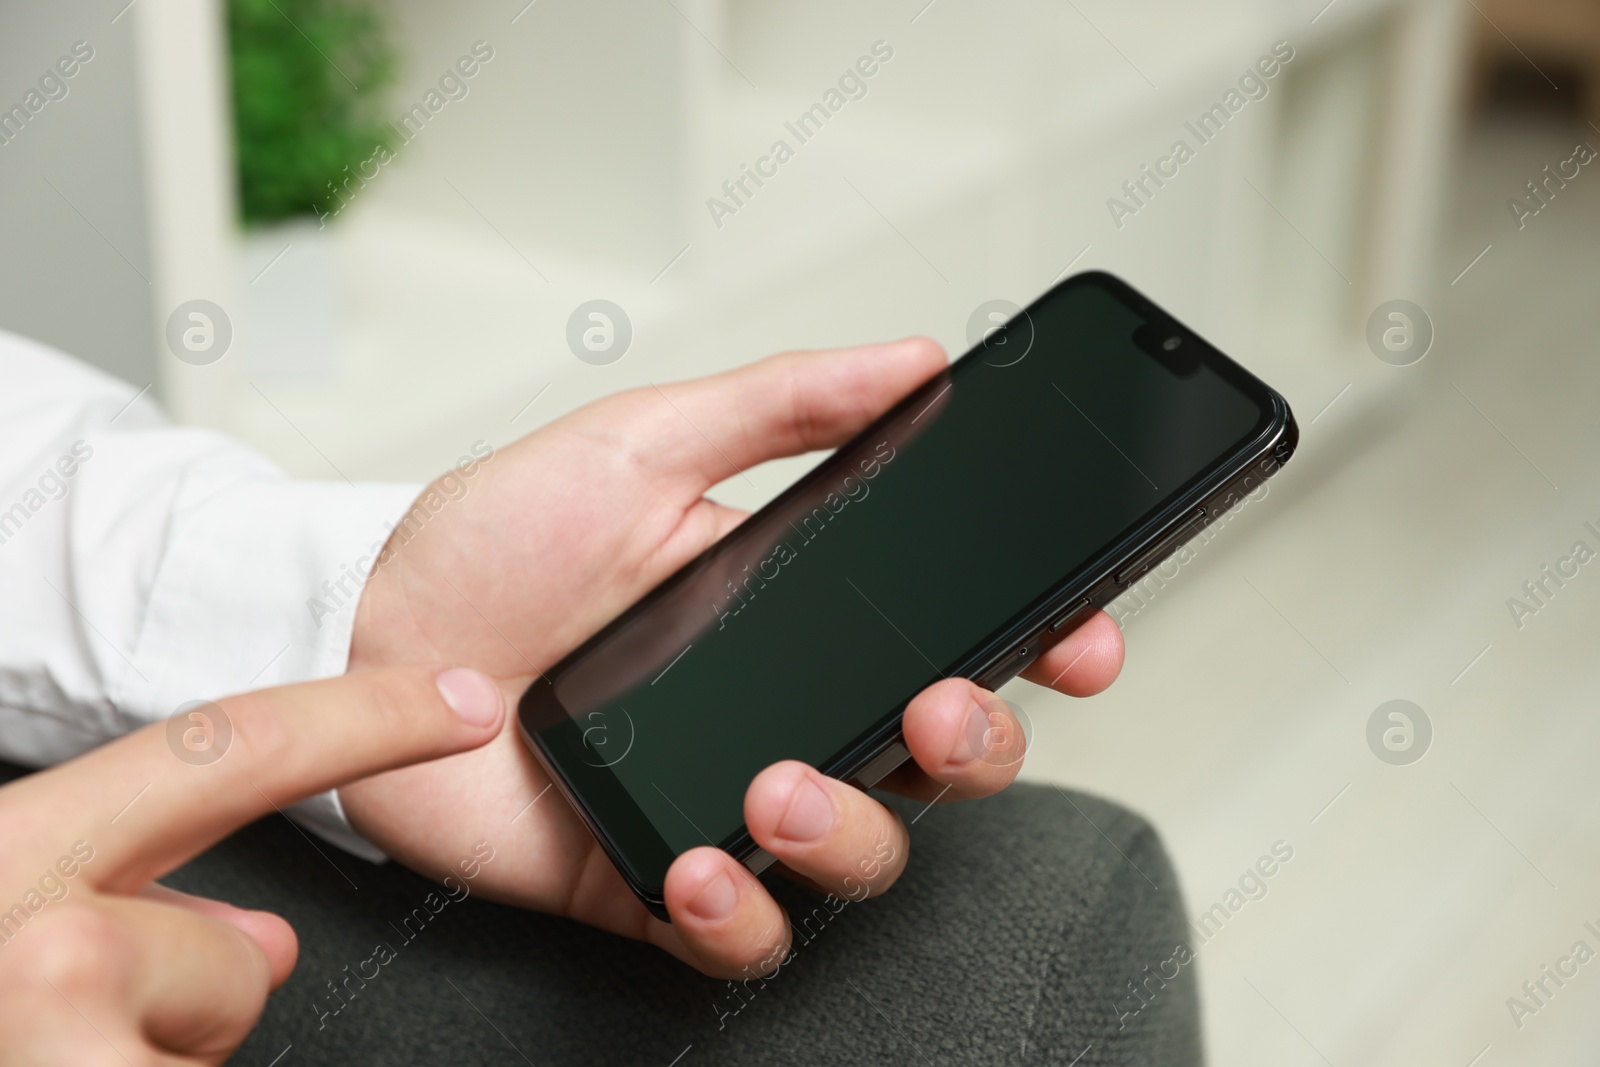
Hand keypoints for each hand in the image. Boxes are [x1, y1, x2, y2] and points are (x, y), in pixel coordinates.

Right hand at [0, 666, 503, 1064]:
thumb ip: (117, 913)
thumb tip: (261, 937)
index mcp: (2, 861)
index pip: (222, 754)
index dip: (363, 719)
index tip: (463, 701)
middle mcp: (21, 933)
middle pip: (236, 958)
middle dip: (192, 1013)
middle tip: (86, 1035)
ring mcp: (46, 1028)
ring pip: (215, 1041)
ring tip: (54, 1058)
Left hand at [342, 338, 1124, 977]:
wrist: (366, 628)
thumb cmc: (498, 539)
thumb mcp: (641, 442)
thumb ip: (779, 404)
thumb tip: (910, 360)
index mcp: (806, 616)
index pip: (959, 637)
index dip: (1043, 642)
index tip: (1083, 631)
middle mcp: (785, 714)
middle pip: (942, 763)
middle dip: (976, 747)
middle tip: (938, 707)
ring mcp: (726, 803)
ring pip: (863, 858)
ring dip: (849, 831)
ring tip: (776, 785)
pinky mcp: (653, 880)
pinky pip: (740, 937)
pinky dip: (739, 916)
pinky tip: (698, 864)